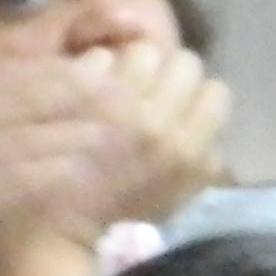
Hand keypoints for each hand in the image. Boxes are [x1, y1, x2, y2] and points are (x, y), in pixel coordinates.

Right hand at [0, 55, 137, 275]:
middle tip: (128, 93)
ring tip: (127, 132)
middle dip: (86, 93)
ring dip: (88, 134)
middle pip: (34, 96)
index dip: (58, 70)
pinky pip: (37, 185)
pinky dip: (71, 178)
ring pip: (44, 138)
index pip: (9, 72)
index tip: (95, 69)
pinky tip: (99, 178)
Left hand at [90, 39, 231, 229]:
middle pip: (185, 63)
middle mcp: (158, 123)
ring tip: (121, 83)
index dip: (200, 97)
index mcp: (188, 151)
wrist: (59, 224)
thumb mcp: (178, 197)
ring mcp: (116, 105)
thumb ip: (202, 162)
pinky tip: (88, 87)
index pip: (216, 93)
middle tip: (154, 91)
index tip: (185, 107)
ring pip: (146, 51)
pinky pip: (102, 57)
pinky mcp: (77, 93)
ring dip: (135, 64)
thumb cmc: (121, 215)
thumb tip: (212, 136)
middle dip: (171, 73)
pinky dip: (96, 67)